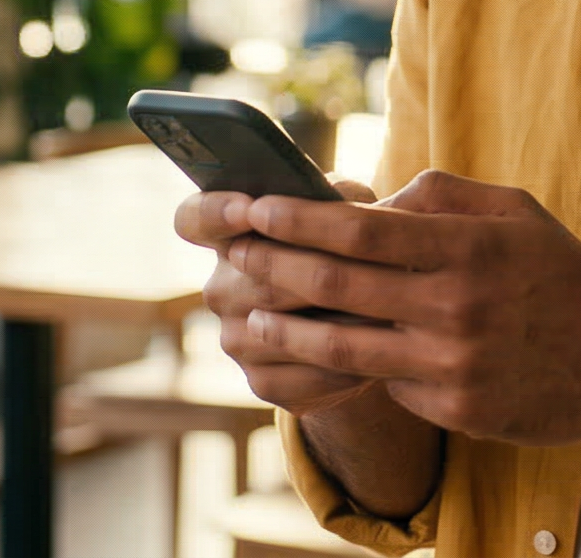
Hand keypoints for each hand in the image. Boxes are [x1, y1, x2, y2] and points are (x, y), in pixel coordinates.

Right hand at [174, 177, 383, 416]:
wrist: (366, 319)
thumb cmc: (356, 245)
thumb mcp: (347, 211)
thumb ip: (341, 199)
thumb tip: (349, 200)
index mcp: (227, 233)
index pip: (195, 217)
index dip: (219, 211)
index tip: (253, 207)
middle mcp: (221, 288)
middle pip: (253, 274)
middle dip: (309, 266)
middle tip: (359, 260)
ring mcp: (238, 339)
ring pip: (279, 328)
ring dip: (332, 318)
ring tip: (386, 310)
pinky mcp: (264, 382)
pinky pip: (301, 377)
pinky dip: (344, 366)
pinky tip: (384, 356)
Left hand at [228, 171, 580, 446]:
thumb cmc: (560, 277)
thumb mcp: (517, 212)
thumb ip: (442, 195)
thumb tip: (372, 200)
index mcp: (470, 247)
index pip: (363, 230)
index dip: (300, 218)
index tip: (255, 205)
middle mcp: (457, 306)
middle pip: (339, 285)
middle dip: (273, 265)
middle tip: (231, 251)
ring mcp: (453, 364)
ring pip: (345, 346)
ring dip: (286, 328)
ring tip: (247, 313)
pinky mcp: (454, 409)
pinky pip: (387, 381)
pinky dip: (355, 364)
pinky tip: (322, 353)